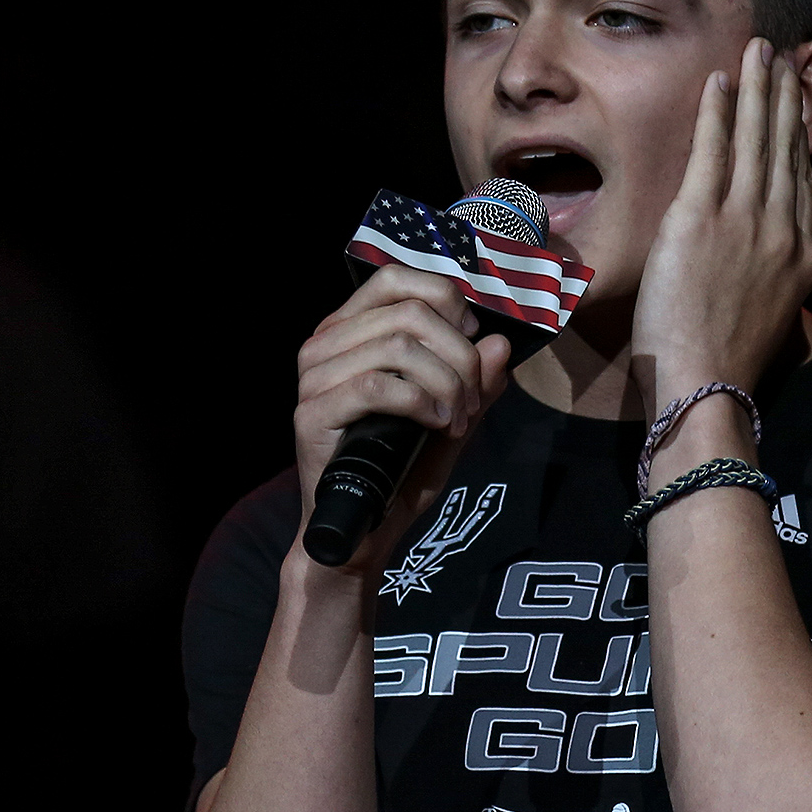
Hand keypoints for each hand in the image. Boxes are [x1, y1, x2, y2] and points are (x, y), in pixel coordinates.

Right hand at [293, 265, 512, 572]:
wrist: (364, 532)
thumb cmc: (401, 469)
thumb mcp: (453, 416)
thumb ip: (477, 381)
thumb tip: (500, 343)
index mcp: (350, 330)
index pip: (396, 279)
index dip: (446, 301)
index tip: (472, 343)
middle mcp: (324, 344)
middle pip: (409, 311)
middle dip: (459, 355)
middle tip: (471, 400)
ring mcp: (313, 378)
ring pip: (397, 347)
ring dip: (446, 383)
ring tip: (456, 420)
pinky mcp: (311, 414)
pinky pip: (377, 385)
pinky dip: (421, 402)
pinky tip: (437, 425)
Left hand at [630, 37, 811, 412]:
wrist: (706, 385)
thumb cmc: (723, 363)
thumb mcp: (769, 314)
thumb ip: (771, 274)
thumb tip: (758, 258)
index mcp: (803, 255)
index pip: (799, 180)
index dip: (797, 136)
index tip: (795, 104)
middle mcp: (783, 229)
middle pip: (784, 149)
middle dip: (783, 97)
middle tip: (782, 57)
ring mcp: (745, 220)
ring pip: (756, 139)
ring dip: (757, 89)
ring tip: (759, 52)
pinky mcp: (701, 218)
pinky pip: (712, 151)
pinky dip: (716, 112)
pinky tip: (719, 81)